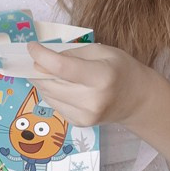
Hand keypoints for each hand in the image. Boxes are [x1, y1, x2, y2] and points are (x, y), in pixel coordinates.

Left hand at [25, 42, 155, 129]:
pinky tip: (62, 86)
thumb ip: (71, 54)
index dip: (41, 56)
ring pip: (48, 95)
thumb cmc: (120, 69)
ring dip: (42, 81)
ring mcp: (85, 116)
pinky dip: (52, 93)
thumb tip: (42, 60)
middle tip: (37, 59)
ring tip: (50, 72)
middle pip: (50, 84)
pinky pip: (54, 105)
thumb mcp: (101, 51)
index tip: (31, 47)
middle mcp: (92, 100)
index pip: (62, 68)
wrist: (137, 100)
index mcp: (101, 77)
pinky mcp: (79, 124)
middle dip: (38, 69)